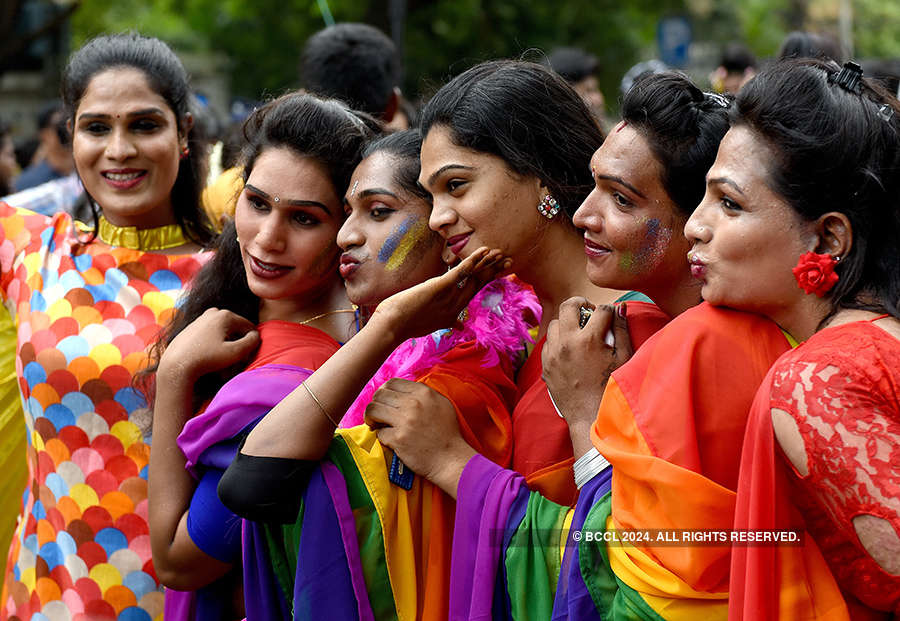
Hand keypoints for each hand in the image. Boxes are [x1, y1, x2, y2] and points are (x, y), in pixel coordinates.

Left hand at [159, 308, 259, 382]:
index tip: (243, 357)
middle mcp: (213, 312)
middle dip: (237, 344)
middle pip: (235, 329)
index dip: (250, 343)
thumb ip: (251, 342)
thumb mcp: (235, 353)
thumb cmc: (206, 358)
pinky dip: (214, 345)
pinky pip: (211, 335)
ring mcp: (201, 318)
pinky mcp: (192, 327)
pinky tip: (209, 357)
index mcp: (225, 315)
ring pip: (223, 332)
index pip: (249, 327)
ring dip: (226, 345)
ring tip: (221, 361)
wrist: (176, 364)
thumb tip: (256, 335)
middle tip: (233, 361)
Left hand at [364, 378, 475, 496]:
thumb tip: (400, 391)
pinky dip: (381, 436)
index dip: (384, 391)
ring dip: (371, 418)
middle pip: (379, 395)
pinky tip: (389, 439)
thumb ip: (421, 394)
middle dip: (375, 404)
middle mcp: (414, 404)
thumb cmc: (447, 433)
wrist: (450, 459)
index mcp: (424, 393)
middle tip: (377, 415)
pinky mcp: (398, 439)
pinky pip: (379, 432)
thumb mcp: (440, 404)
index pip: (392, 382)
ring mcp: (405, 421)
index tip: (384, 401)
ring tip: (375, 424)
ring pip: (373, 410)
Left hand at [369, 247, 510, 342]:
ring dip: (488, 263)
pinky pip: (461, 272)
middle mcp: (455, 305)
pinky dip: (473, 260)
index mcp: (453, 312)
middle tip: (508, 260)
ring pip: (474, 277)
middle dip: (494, 270)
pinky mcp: (440, 287)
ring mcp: (449, 297)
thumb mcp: (430, 323)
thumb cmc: (405, 324)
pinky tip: (484, 251)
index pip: (474, 291)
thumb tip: (459, 326)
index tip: (499, 271)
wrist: (392, 327)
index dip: (487, 280)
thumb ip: (448, 322)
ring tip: (501, 253)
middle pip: (479, 284)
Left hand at [542, 299, 632, 451]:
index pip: (600, 310)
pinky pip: (548, 342)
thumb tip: (620, 308)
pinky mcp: (545, 365)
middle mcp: (566, 343)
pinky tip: (570, 349)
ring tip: (579, 333)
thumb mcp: (623, 358)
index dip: (609, 310)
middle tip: (589, 312)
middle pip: (568, 306)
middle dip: (581, 304)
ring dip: (567, 323)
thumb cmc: (610, 388)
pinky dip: (558, 341)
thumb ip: (621, 329)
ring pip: (555, 323)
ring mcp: (553, 354)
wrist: (589, 416)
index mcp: (588, 340)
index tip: (610, 315)